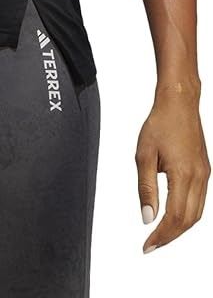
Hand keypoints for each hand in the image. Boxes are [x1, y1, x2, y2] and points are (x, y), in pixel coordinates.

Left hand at [135, 83, 209, 252]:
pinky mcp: (204, 170)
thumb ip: (146, 188)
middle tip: (151, 244)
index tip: (147, 246)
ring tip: (160, 234)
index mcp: (183, 174)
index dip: (161, 235)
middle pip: (188, 220)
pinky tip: (173, 216)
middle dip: (170, 236)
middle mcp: (198, 177)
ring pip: (197, 213)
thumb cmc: (160, 123)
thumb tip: (147, 217)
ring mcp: (204, 174)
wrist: (179, 103)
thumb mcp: (144, 154)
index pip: (174, 217)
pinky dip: (187, 215)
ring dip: (179, 228)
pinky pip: (199, 201)